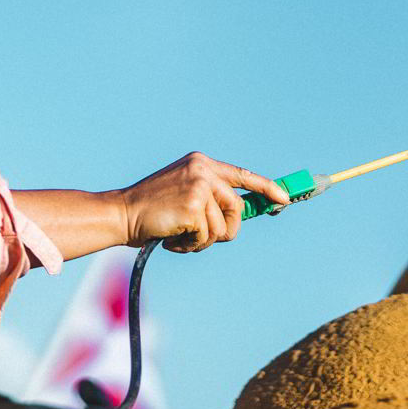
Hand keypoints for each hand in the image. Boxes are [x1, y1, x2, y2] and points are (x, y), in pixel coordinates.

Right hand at [119, 152, 290, 252]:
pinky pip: (208, 237)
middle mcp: (203, 169)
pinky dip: (191, 245)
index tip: (285, 200)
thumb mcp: (184, 194)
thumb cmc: (152, 211)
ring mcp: (199, 186)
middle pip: (238, 209)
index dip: (267, 188)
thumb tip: (241, 214)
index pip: (242, 174)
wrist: (122, 214)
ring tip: (179, 236)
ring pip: (223, 228)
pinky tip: (172, 238)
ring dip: (203, 241)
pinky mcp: (193, 205)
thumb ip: (210, 198)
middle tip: (200, 238)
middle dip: (226, 231)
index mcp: (202, 163)